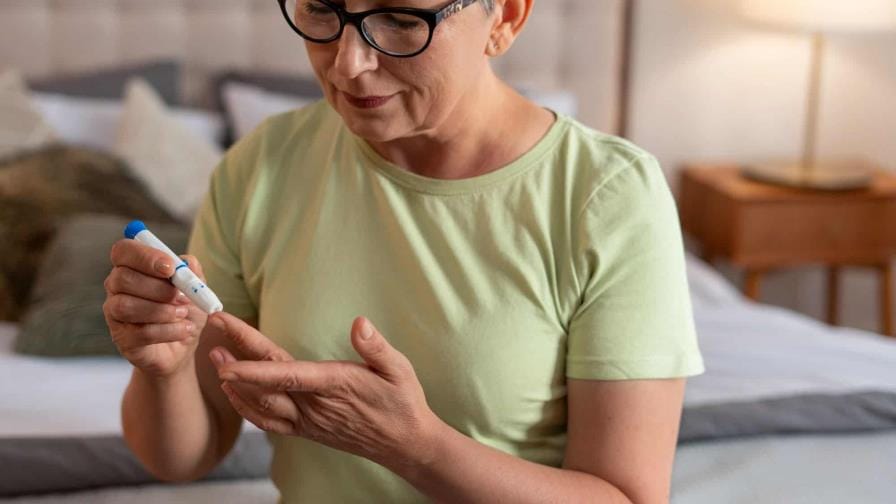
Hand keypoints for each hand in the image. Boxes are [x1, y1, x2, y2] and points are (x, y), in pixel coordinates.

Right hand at [103, 239, 207, 377]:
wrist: (184, 346)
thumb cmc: (185, 310)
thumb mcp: (196, 289)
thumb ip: (192, 272)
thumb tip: (186, 262)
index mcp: (133, 267)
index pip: (123, 251)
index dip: (145, 256)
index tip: (170, 268)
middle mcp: (117, 288)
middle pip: (122, 278)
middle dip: (158, 288)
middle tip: (182, 297)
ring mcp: (115, 314)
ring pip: (125, 306)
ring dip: (161, 310)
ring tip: (183, 314)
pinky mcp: (122, 339)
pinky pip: (139, 332)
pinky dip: (168, 331)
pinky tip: (183, 330)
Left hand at [207, 312, 440, 469]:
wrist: (405, 444)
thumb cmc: (403, 402)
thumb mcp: (399, 369)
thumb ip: (377, 347)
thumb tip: (360, 324)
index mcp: (334, 386)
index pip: (286, 375)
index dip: (253, 369)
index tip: (227, 360)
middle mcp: (315, 406)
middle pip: (267, 383)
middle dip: (236, 361)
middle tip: (212, 338)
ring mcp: (308, 421)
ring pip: (262, 405)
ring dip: (235, 383)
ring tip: (215, 358)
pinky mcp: (306, 429)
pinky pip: (269, 421)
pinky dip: (247, 408)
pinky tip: (233, 393)